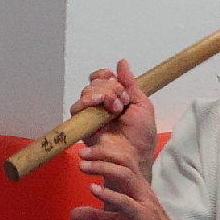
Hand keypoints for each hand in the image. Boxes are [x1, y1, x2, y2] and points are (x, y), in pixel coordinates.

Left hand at [69, 144, 187, 219]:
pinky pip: (126, 202)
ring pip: (126, 175)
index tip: (84, 152)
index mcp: (136, 188)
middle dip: (102, 154)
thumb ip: (97, 217)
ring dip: (103, 168)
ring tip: (83, 167)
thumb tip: (73, 214)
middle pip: (124, 162)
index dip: (104, 153)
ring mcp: (144, 202)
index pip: (123, 161)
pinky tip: (93, 189)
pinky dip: (109, 194)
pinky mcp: (144, 218)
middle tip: (81, 153)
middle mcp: (141, 190)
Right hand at [70, 59, 156, 175]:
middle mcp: (100, 105)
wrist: (137, 157)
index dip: (107, 76)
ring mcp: (91, 116)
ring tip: (115, 107)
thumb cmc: (142, 136)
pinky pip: (77, 109)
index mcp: (114, 97)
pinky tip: (99, 105)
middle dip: (109, 87)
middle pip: (93, 83)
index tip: (118, 82)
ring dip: (101, 94)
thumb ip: (131, 84)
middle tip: (122, 101)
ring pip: (85, 93)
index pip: (102, 78)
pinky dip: (87, 102)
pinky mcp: (84, 126)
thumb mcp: (142, 105)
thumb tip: (121, 62)